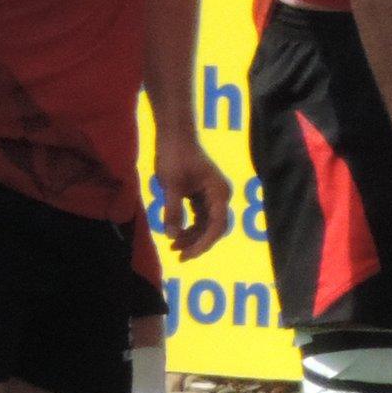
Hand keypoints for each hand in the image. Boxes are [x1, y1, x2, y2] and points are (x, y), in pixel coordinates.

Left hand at [154, 131, 232, 260]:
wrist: (175, 135)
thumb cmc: (175, 156)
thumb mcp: (171, 184)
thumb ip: (173, 211)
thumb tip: (172, 237)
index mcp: (219, 192)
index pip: (217, 225)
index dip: (203, 243)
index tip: (186, 255)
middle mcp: (220, 195)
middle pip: (215, 228)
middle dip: (199, 243)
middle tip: (179, 257)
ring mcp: (212, 195)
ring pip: (207, 224)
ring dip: (193, 237)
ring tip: (173, 248)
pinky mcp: (202, 195)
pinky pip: (200, 217)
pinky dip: (189, 227)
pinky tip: (175, 235)